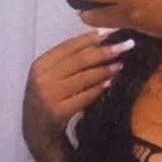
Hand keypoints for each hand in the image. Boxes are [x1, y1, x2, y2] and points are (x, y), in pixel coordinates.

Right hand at [22, 30, 131, 158]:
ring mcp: (49, 96)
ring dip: (105, 70)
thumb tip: (100, 39)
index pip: (69, 46)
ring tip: (121, 64)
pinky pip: (84, 97)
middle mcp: (42, 78)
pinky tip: (110, 83)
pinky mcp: (59, 112)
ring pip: (83, 78)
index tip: (112, 32)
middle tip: (125, 46)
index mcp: (40, 64)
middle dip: (104, 51)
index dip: (91, 38)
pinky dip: (98, 89)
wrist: (36, 129)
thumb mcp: (51, 74)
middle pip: (79, 60)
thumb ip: (69, 59)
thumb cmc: (49, 96)